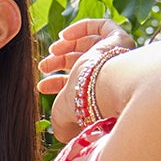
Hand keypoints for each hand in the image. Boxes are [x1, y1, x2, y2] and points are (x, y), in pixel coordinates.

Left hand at [37, 17, 135, 141]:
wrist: (101, 91)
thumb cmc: (83, 108)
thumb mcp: (64, 122)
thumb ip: (62, 125)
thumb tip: (61, 133)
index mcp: (97, 94)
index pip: (77, 86)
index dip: (56, 84)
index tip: (41, 86)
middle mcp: (109, 74)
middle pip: (81, 64)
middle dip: (59, 63)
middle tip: (43, 66)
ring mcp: (115, 57)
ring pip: (89, 45)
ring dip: (66, 46)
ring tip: (52, 51)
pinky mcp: (120, 40)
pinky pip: (104, 27)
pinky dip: (83, 28)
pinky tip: (64, 36)